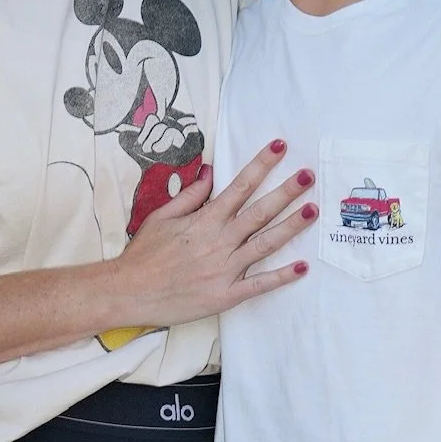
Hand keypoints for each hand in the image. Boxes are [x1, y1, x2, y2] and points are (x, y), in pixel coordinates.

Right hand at [112, 140, 315, 327]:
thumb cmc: (144, 254)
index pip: (240, 186)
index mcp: (204, 220)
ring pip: (265, 244)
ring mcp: (225, 269)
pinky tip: (301, 266)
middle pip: (259, 212)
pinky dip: (281, 276)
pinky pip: (259, 284)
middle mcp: (219, 241)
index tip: (280, 147)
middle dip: (286, 191)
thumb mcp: (162, 217)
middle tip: (309, 175)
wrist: (128, 292)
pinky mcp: (226, 295)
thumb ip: (190, 196)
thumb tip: (211, 172)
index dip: (262, 165)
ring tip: (312, 210)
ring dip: (290, 226)